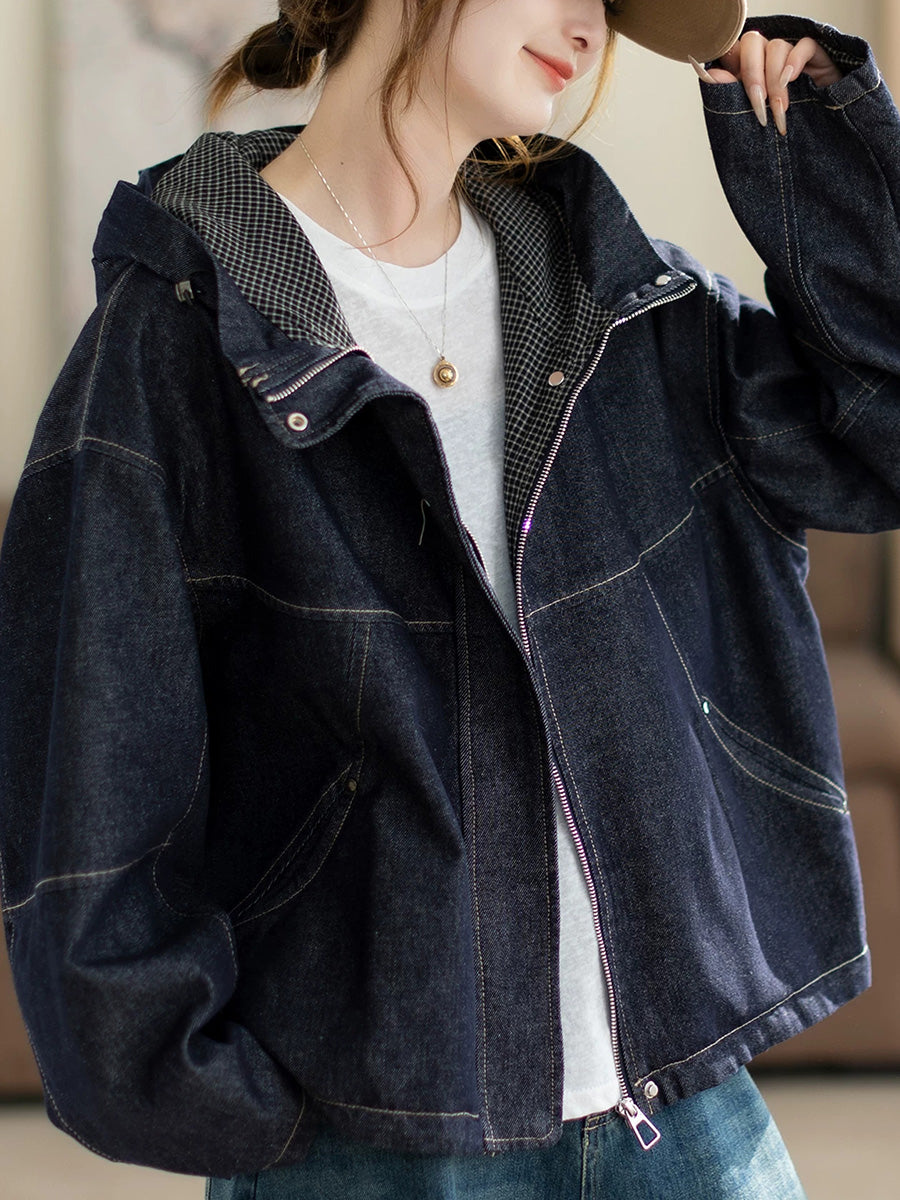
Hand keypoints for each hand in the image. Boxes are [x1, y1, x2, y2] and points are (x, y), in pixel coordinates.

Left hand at [690, 31, 842, 135]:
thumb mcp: (749, 116)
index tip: (724, 81)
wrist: (815, 137)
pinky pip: (803, 45)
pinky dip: (795, 61)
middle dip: (753, 76)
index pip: (732, 50)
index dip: (727, 60)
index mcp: (745, 69)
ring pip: (776, 46)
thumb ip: (730, 95)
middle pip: (752, 44)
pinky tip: (791, 80)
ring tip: (780, 108)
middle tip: (759, 106)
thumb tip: (711, 75)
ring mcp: (788, 54)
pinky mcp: (812, 55)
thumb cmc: (777, 127)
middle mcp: (765, 57)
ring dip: (775, 79)